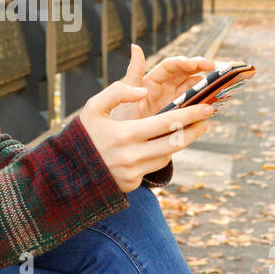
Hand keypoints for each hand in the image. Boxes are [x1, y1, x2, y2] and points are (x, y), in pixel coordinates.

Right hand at [78, 78, 214, 192]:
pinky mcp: (132, 184)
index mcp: (124, 135)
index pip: (166, 123)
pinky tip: (162, 144)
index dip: (190, 115)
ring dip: (180, 142)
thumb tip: (144, 89)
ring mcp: (132, 173)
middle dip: (195, 129)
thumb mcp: (93, 107)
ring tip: (189, 129)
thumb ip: (117, 92)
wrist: (66, 170)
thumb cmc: (83, 134)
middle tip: (208, 119)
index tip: (207, 107)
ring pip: (167, 155)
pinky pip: (155, 167)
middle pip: (174, 143)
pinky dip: (161, 154)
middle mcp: (131, 156)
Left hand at [109, 44, 217, 122]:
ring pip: (196, 90)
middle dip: (202, 69)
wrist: (125, 148)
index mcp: (153, 81)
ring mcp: (176, 104)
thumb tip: (136, 46)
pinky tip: (219, 102)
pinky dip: (208, 103)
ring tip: (222, 84)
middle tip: (216, 69)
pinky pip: (197, 108)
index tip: (198, 63)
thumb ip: (133, 72)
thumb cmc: (121, 118)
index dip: (185, 62)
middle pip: (187, 74)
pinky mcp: (182, 118)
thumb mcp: (123, 95)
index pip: (172, 66)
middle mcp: (166, 89)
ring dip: (209, 85)